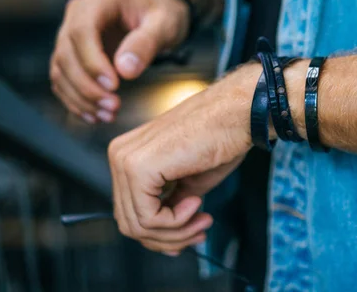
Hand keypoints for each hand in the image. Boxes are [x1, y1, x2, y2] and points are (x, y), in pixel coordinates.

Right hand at [49, 0, 189, 122]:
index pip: (82, 31)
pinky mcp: (73, 53)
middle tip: (114, 107)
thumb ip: (146, 44)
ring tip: (107, 115)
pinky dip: (75, 100)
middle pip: (67, 52)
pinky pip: (63, 78)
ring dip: (80, 97)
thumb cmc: (165, 14)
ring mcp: (71, 32)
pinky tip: (95, 115)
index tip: (114, 86)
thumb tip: (125, 71)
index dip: (92, 62)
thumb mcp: (165, 25)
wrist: (160, 13)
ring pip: (61, 69)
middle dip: (87, 86)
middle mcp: (78, 12)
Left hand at [107, 63, 261, 254]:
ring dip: (176, 232)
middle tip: (201, 230)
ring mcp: (125, 160)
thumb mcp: (189, 184)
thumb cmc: (220, 139)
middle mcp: (119, 156)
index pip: (130, 212)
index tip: (193, 231)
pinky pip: (148, 218)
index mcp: (128, 156)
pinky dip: (176, 222)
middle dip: (169, 237)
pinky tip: (197, 203)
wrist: (237, 114)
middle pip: (130, 223)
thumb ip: (171, 208)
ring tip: (203, 219)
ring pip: (138, 226)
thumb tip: (165, 241)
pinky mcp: (138, 167)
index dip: (162, 233)